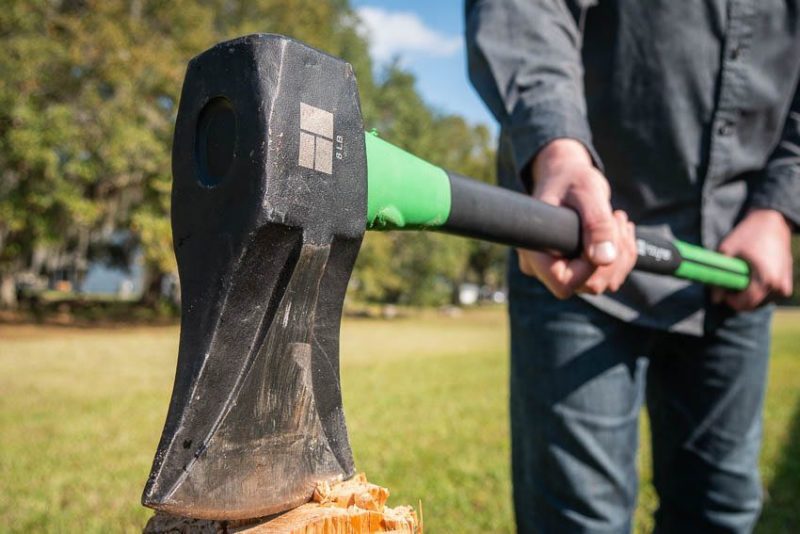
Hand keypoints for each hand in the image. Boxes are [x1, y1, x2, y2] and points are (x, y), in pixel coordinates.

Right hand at [517, 139, 637, 298]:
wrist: (567, 176)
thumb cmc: (571, 179)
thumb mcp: (586, 192)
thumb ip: (596, 224)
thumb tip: (605, 259)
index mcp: (536, 251)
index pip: (563, 283)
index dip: (588, 268)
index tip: (597, 235)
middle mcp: (544, 267)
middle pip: (589, 285)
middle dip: (613, 254)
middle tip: (615, 217)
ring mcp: (561, 269)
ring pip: (603, 282)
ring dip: (621, 252)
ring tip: (616, 219)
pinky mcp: (577, 268)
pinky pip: (608, 277)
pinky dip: (623, 254)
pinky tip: (618, 229)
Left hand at [712, 209, 793, 310]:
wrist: (772, 221)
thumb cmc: (747, 234)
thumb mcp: (727, 251)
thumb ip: (719, 276)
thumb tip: (715, 300)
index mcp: (765, 280)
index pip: (744, 304)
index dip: (730, 300)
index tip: (723, 289)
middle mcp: (778, 285)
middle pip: (753, 304)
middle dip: (738, 298)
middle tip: (730, 281)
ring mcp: (785, 284)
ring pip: (761, 300)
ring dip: (748, 294)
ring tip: (742, 275)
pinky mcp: (787, 280)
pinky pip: (769, 293)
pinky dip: (759, 289)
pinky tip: (753, 274)